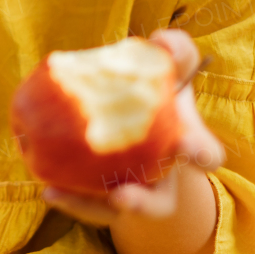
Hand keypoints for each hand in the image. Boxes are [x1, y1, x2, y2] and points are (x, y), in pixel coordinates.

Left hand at [41, 29, 224, 224]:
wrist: (129, 105)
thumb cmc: (155, 84)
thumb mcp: (169, 60)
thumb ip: (174, 47)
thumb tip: (162, 42)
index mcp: (187, 146)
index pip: (205, 156)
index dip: (201, 155)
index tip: (188, 148)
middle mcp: (161, 178)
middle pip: (159, 203)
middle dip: (143, 203)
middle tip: (123, 195)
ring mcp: (130, 189)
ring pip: (115, 211)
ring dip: (91, 207)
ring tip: (60, 195)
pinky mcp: (100, 193)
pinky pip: (86, 204)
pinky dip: (69, 199)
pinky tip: (49, 190)